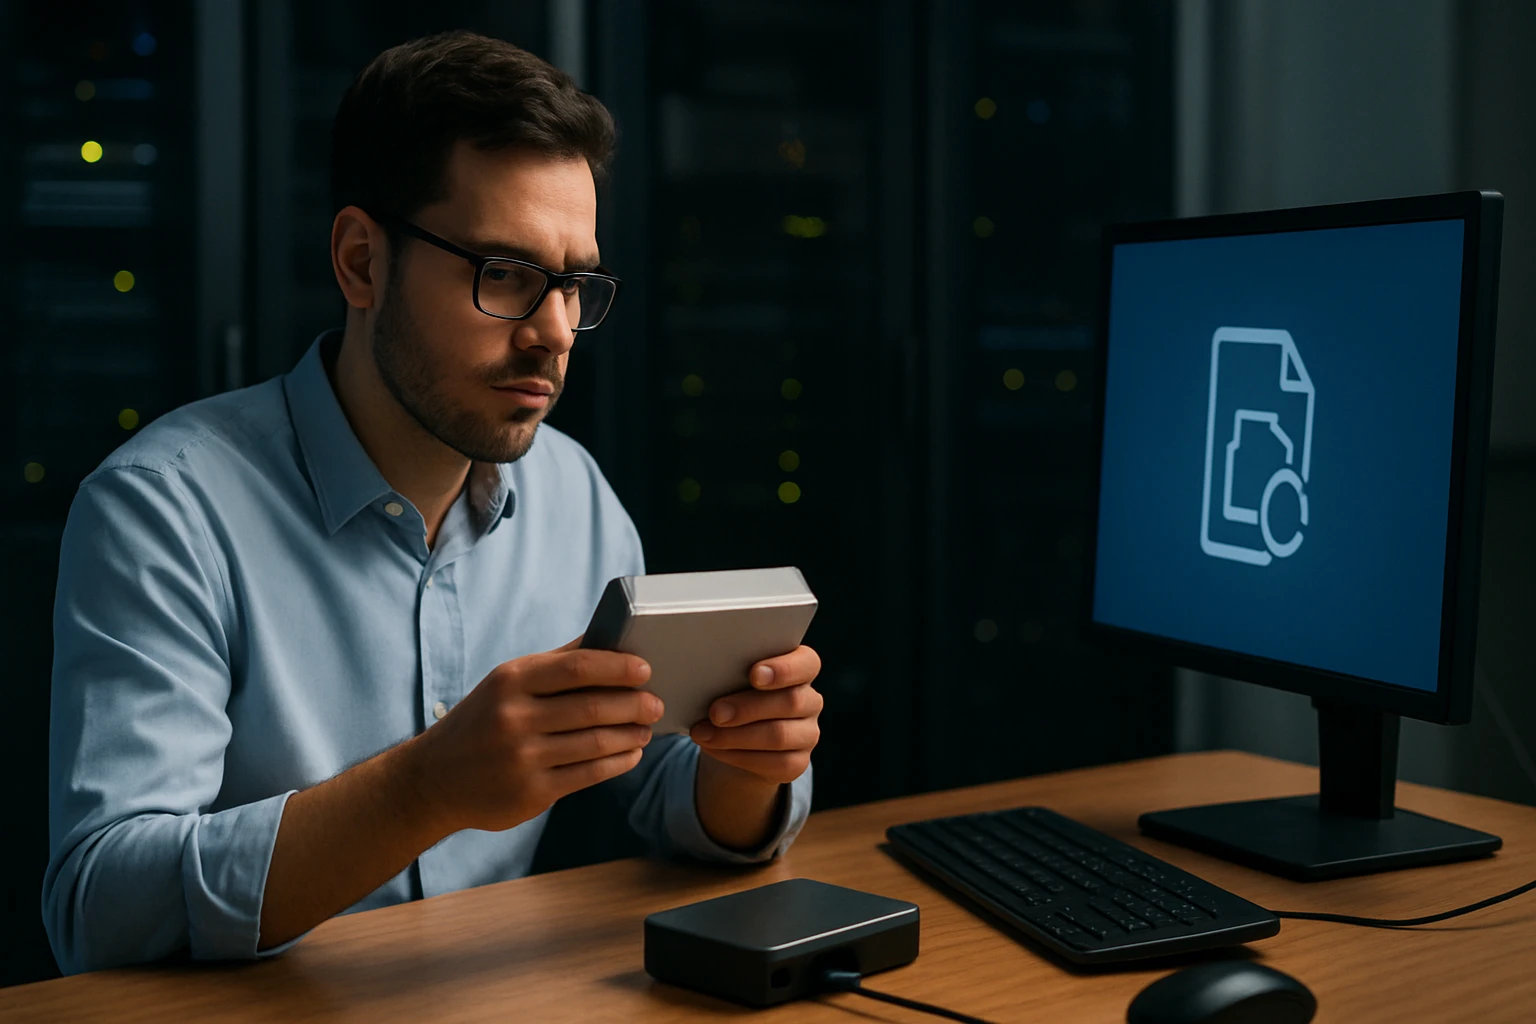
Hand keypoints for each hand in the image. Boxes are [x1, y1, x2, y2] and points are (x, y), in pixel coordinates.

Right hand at [407, 638, 660, 833]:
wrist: (433, 780)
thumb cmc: (481, 721)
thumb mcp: (505, 683)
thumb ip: (554, 663)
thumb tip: (607, 639)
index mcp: (511, 680)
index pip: (578, 666)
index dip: (618, 667)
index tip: (646, 669)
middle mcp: (515, 717)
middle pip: (593, 706)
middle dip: (634, 704)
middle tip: (656, 703)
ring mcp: (523, 757)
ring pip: (596, 742)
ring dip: (631, 734)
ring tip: (647, 729)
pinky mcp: (531, 792)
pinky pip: (589, 774)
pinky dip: (618, 762)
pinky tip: (630, 753)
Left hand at [688, 645, 822, 784]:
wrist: (736, 736)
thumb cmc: (733, 693)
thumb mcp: (731, 678)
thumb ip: (730, 672)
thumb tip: (707, 672)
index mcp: (800, 668)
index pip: (807, 663)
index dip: (783, 669)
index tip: (754, 674)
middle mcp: (809, 700)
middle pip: (791, 702)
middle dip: (748, 707)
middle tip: (715, 712)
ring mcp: (807, 733)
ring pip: (779, 735)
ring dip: (736, 736)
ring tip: (703, 733)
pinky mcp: (798, 762)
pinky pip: (773, 763)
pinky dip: (737, 756)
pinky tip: (713, 748)